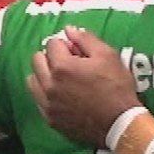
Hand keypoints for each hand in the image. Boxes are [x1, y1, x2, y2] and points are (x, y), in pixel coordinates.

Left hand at [28, 26, 140, 147]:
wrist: (120, 124)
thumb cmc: (117, 87)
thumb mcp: (108, 56)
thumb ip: (86, 39)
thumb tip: (69, 30)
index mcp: (62, 67)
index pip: (52, 44)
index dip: (66, 45)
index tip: (77, 52)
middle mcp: (49, 85)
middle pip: (37, 60)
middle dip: (51, 57)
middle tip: (68, 63)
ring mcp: (48, 104)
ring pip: (32, 81)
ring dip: (43, 75)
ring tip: (61, 79)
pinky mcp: (50, 119)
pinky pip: (38, 100)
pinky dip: (45, 94)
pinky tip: (61, 96)